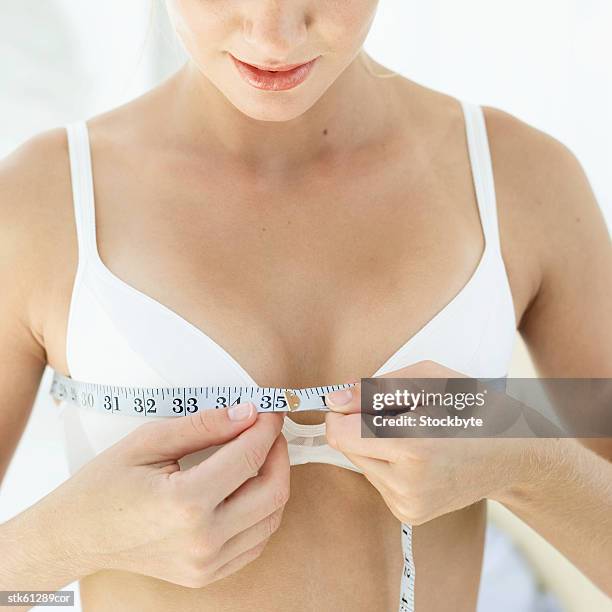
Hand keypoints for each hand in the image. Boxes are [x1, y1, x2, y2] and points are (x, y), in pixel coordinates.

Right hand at [50, 403, 288, 586]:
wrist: (75, 536)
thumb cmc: (104, 484)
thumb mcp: (149, 441)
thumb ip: (204, 425)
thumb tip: (247, 412)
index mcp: (185, 503)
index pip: (249, 456)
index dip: (266, 427)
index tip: (269, 409)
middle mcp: (203, 540)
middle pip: (274, 492)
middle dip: (279, 453)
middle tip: (267, 430)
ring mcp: (207, 564)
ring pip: (271, 519)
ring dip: (275, 481)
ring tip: (258, 455)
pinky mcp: (207, 575)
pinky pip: (256, 542)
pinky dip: (262, 511)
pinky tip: (248, 488)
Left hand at [324, 360, 537, 524]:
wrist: (514, 456)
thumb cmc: (474, 408)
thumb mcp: (428, 379)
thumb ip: (374, 389)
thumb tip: (334, 401)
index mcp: (414, 448)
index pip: (340, 434)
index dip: (343, 412)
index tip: (355, 401)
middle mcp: (407, 485)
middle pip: (346, 448)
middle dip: (361, 426)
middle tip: (398, 415)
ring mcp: (408, 505)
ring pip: (360, 463)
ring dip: (375, 445)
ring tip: (414, 435)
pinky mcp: (409, 515)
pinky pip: (377, 479)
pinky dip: (388, 462)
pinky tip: (417, 456)